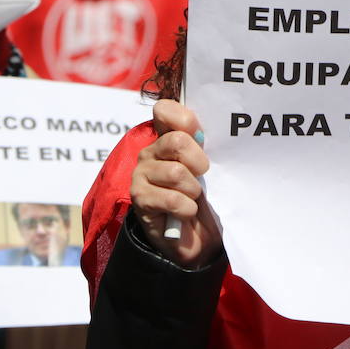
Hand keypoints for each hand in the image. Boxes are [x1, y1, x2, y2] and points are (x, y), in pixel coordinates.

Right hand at [131, 100, 220, 267]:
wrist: (196, 238)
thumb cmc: (205, 197)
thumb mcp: (209, 168)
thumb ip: (204, 147)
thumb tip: (202, 135)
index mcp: (167, 137)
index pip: (164, 109)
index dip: (184, 119)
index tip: (200, 135)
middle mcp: (151, 151)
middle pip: (177, 141)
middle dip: (198, 161)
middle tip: (203, 175)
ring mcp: (141, 174)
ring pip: (176, 172)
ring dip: (194, 189)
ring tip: (193, 197)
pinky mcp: (140, 198)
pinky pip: (172, 199)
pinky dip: (187, 209)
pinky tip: (186, 213)